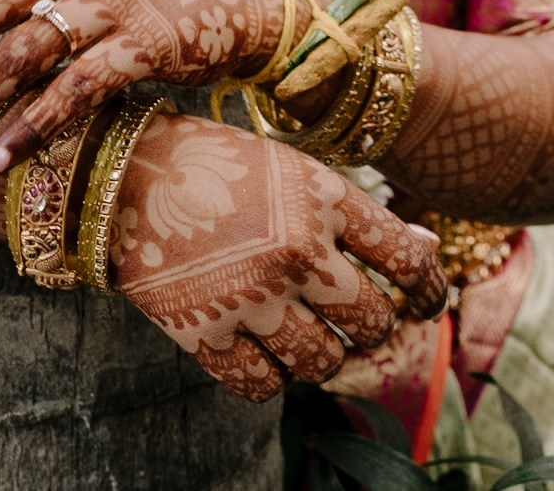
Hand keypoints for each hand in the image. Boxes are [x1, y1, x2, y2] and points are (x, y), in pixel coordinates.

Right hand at [117, 114, 447, 399]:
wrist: (123, 176)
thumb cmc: (222, 168)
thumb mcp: (298, 174)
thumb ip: (359, 216)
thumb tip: (427, 251)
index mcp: (324, 200)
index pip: (408, 260)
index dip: (430, 289)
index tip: (427, 302)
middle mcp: (296, 251)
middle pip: (372, 321)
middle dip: (373, 328)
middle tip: (356, 320)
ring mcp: (251, 296)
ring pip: (323, 362)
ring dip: (325, 358)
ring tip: (311, 338)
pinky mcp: (204, 334)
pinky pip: (263, 386)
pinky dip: (272, 379)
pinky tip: (266, 353)